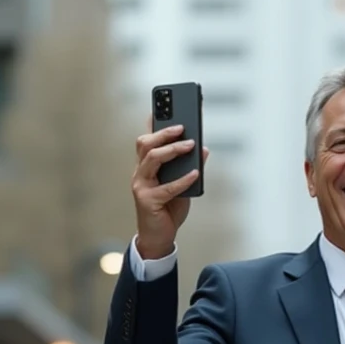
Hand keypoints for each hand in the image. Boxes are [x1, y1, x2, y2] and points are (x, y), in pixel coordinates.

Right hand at [133, 118, 209, 258]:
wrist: (159, 237)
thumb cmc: (169, 209)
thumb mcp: (183, 186)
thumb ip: (190, 168)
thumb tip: (203, 149)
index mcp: (147, 167)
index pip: (147, 140)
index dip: (153, 123)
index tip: (162, 106)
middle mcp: (141, 173)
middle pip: (145, 144)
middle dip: (163, 133)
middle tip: (183, 127)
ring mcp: (141, 186)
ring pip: (151, 159)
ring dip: (172, 150)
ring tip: (190, 145)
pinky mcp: (147, 201)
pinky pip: (166, 187)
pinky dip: (182, 179)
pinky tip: (195, 174)